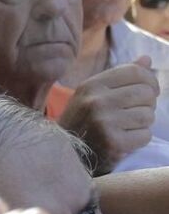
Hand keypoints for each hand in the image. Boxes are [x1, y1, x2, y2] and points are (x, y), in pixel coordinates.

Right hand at [59, 56, 158, 173]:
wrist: (63, 155)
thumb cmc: (80, 122)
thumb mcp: (91, 95)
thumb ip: (119, 77)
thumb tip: (146, 59)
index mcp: (90, 86)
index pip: (135, 72)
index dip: (150, 80)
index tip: (149, 91)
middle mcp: (96, 101)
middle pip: (146, 93)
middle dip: (147, 104)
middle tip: (134, 113)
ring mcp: (104, 122)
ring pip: (148, 115)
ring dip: (142, 123)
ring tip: (126, 127)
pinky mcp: (112, 142)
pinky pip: (145, 135)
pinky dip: (139, 140)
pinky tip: (124, 141)